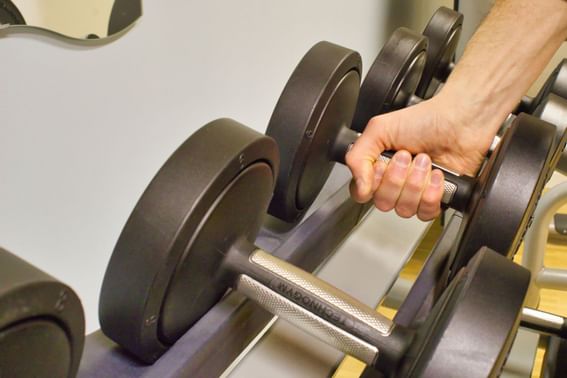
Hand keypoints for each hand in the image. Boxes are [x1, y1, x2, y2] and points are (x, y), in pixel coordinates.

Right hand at [346, 93, 495, 220]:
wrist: (460, 122)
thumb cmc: (424, 120)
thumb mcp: (379, 129)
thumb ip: (357, 158)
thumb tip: (359, 188)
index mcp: (377, 166)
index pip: (361, 193)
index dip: (373, 183)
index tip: (383, 164)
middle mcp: (394, 182)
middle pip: (383, 203)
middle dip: (397, 179)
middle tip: (407, 156)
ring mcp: (414, 192)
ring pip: (404, 209)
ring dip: (416, 183)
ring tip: (424, 161)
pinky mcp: (435, 199)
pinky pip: (425, 213)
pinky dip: (432, 193)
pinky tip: (437, 175)